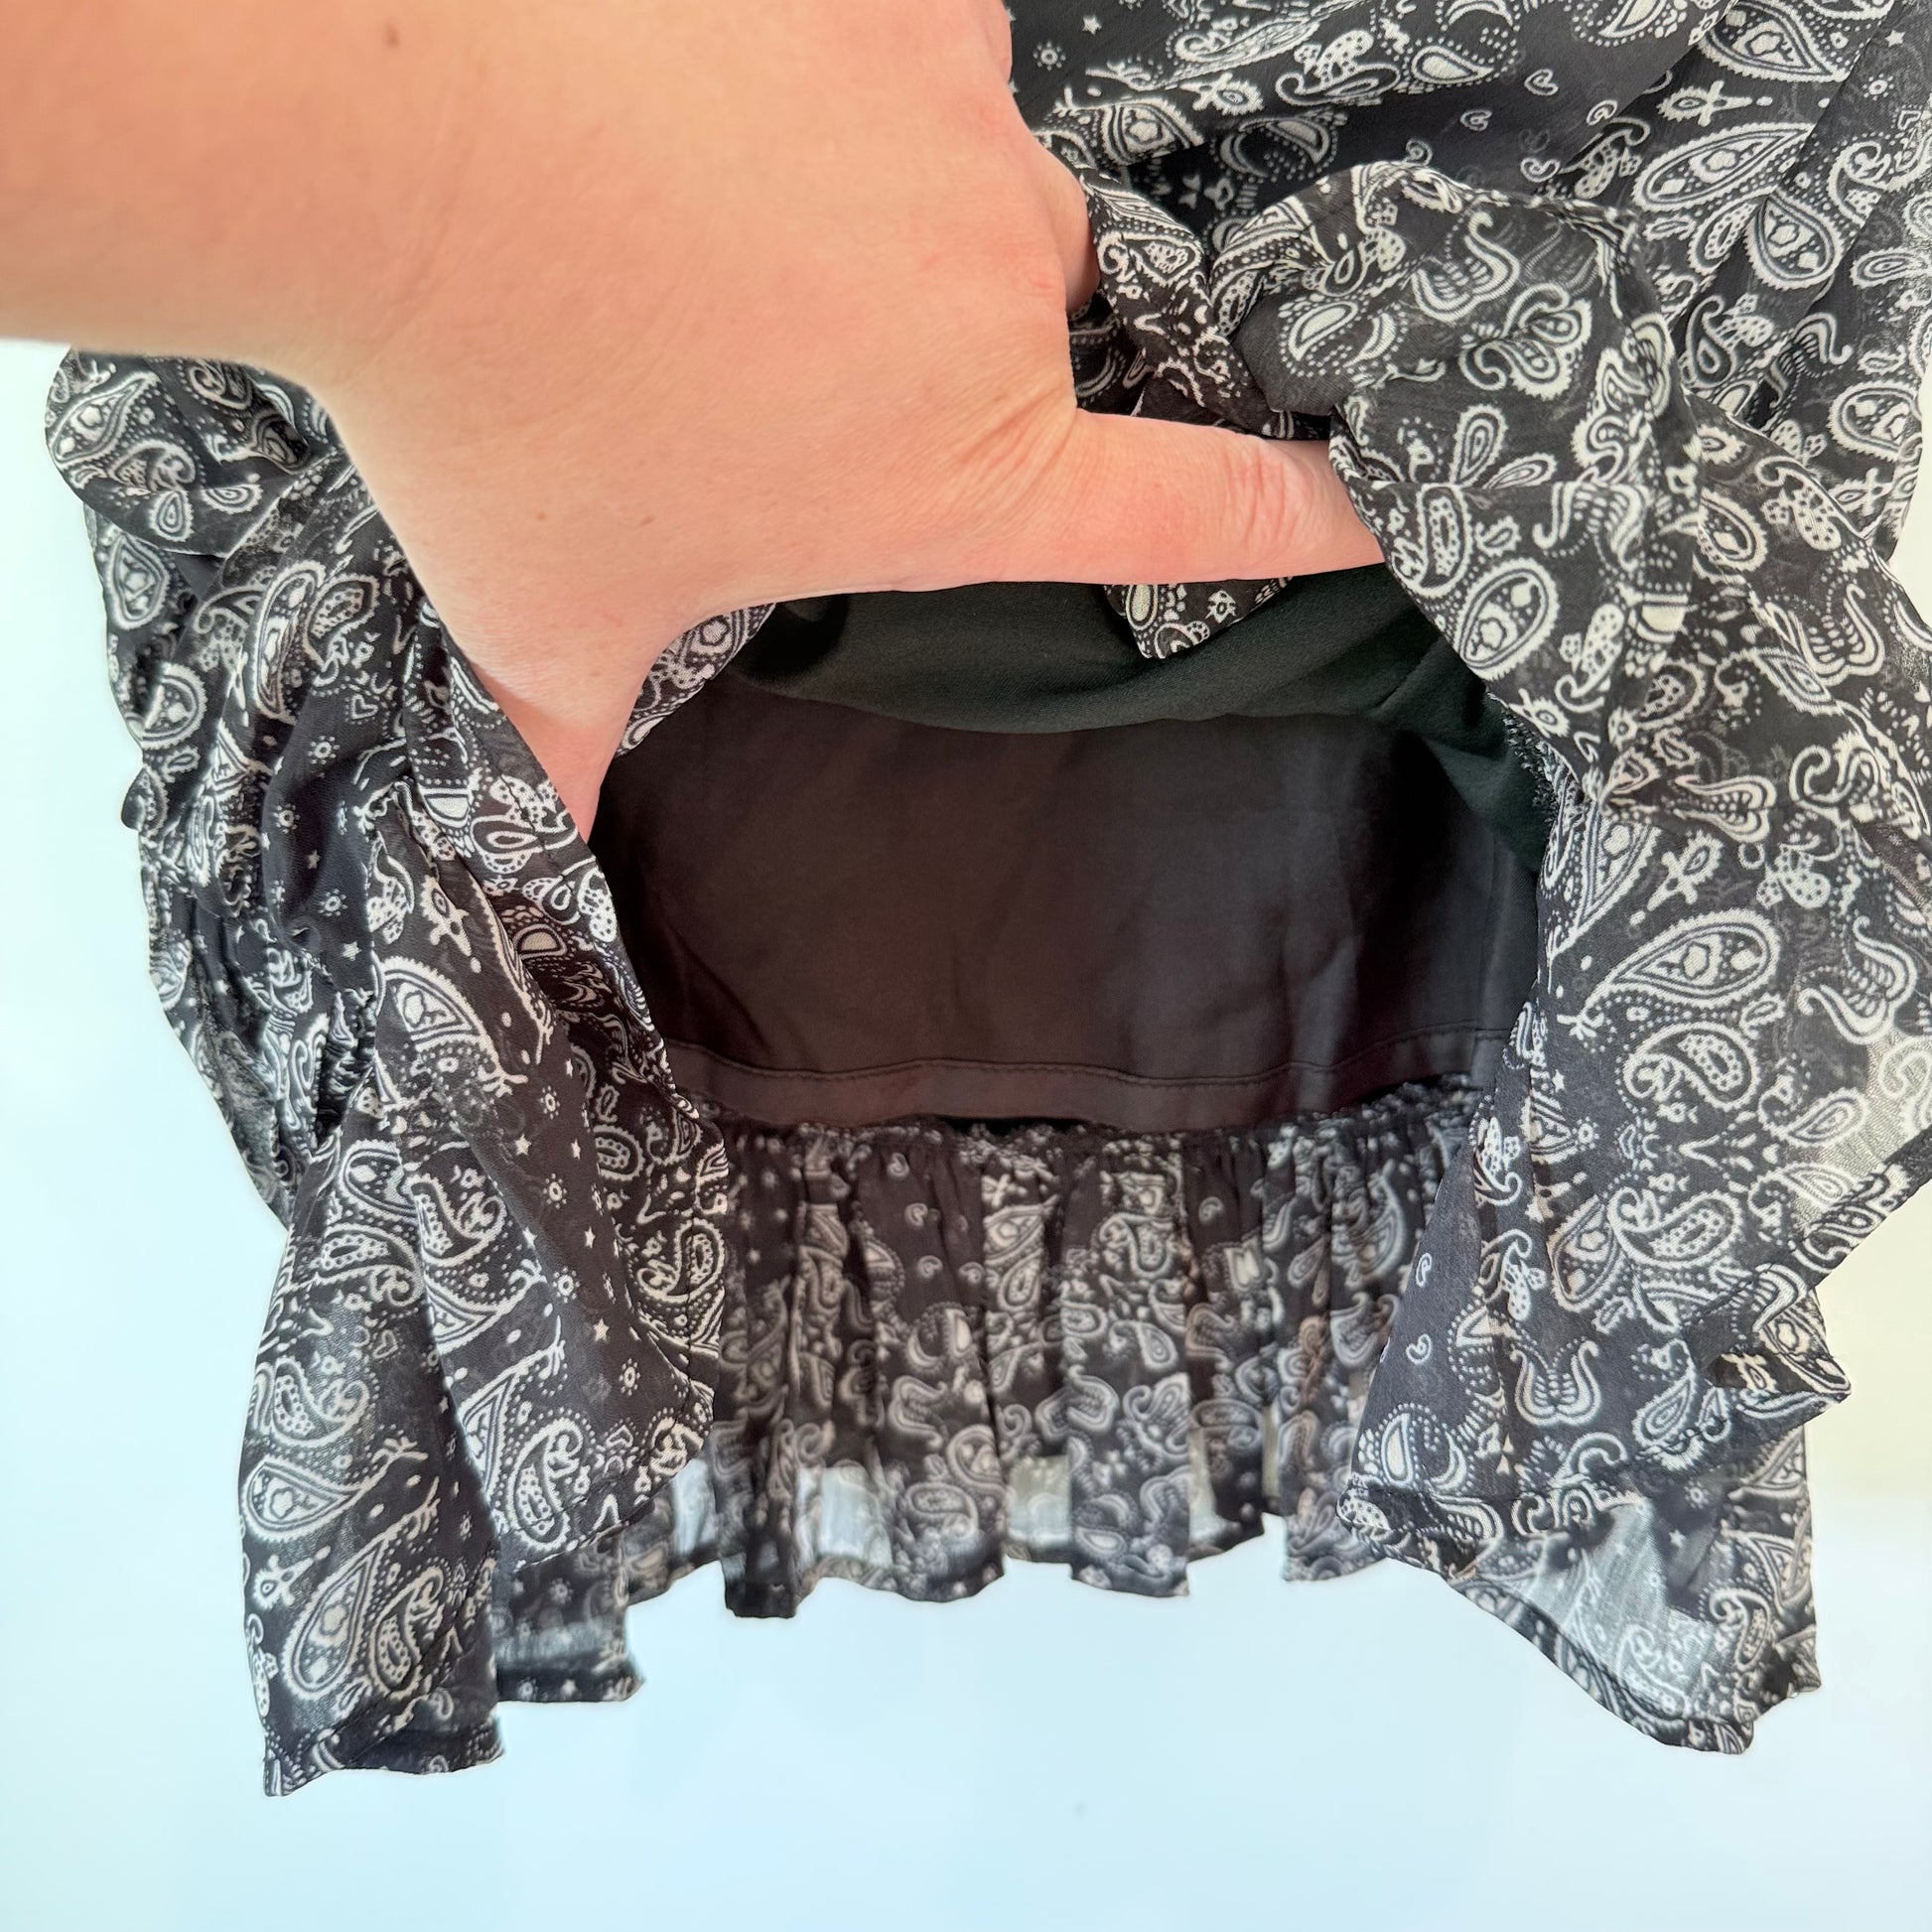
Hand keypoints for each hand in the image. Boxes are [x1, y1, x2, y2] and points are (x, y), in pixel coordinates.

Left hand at [4, 0, 1382, 832]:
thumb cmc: (483, 409)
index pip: (1204, 512)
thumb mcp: (538, 626)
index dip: (1312, 518)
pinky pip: (920, 42)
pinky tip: (732, 96)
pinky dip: (847, 65)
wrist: (385, 147)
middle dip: (944, 343)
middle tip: (787, 338)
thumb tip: (563, 870)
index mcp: (956, 475)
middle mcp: (995, 311)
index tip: (1388, 513)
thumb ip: (574, 760)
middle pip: (1038, 329)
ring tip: (728, 215)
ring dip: (885, 203)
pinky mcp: (899, 3)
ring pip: (978, 181)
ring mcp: (959, 140)